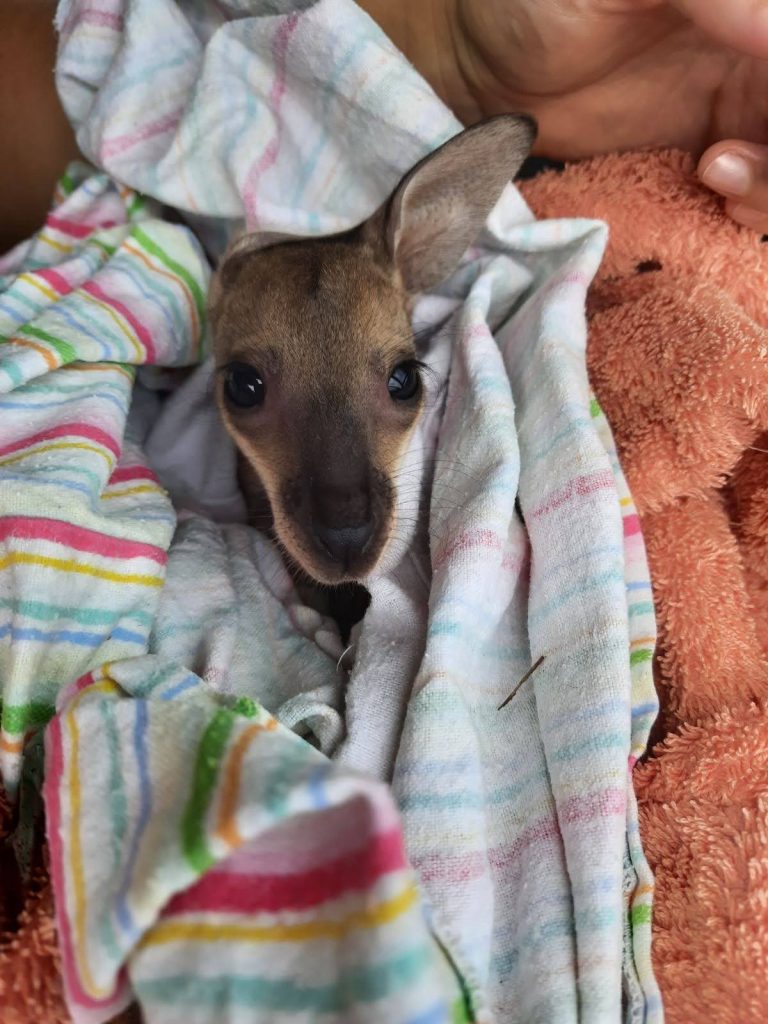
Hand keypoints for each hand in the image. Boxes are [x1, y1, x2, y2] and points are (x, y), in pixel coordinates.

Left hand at [359, 0, 767, 231]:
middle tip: (722, 166)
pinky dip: (748, 211)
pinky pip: (746, 197)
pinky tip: (713, 202)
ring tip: (713, 180)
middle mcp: (748, 59)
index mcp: (746, 9)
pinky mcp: (690, 165)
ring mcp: (726, 113)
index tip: (743, 138)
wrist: (471, 64)